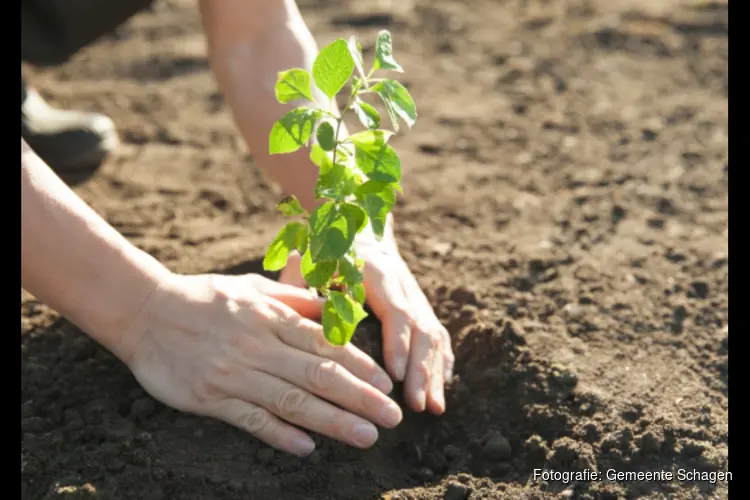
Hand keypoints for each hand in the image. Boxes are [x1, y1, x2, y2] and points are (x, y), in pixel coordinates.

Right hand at [118, 272, 402, 455]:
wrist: (145, 312)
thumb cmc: (205, 297)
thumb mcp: (252, 288)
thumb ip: (293, 300)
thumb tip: (333, 310)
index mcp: (271, 318)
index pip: (324, 345)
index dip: (359, 365)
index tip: (386, 383)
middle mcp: (258, 346)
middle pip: (318, 376)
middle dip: (360, 398)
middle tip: (392, 417)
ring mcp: (234, 374)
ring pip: (292, 402)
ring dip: (333, 422)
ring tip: (366, 437)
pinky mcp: (210, 397)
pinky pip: (251, 419)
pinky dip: (280, 434)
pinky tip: (307, 448)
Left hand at [280, 220, 454, 415]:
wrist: (356, 229)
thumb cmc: (325, 251)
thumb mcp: (310, 260)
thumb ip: (302, 285)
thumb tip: (302, 316)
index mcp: (377, 273)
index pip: (395, 310)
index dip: (398, 343)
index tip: (394, 375)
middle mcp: (403, 285)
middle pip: (422, 328)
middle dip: (422, 369)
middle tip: (417, 404)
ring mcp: (416, 296)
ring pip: (434, 335)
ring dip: (435, 373)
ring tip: (433, 409)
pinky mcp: (420, 307)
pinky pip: (438, 336)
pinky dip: (442, 364)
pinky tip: (439, 392)